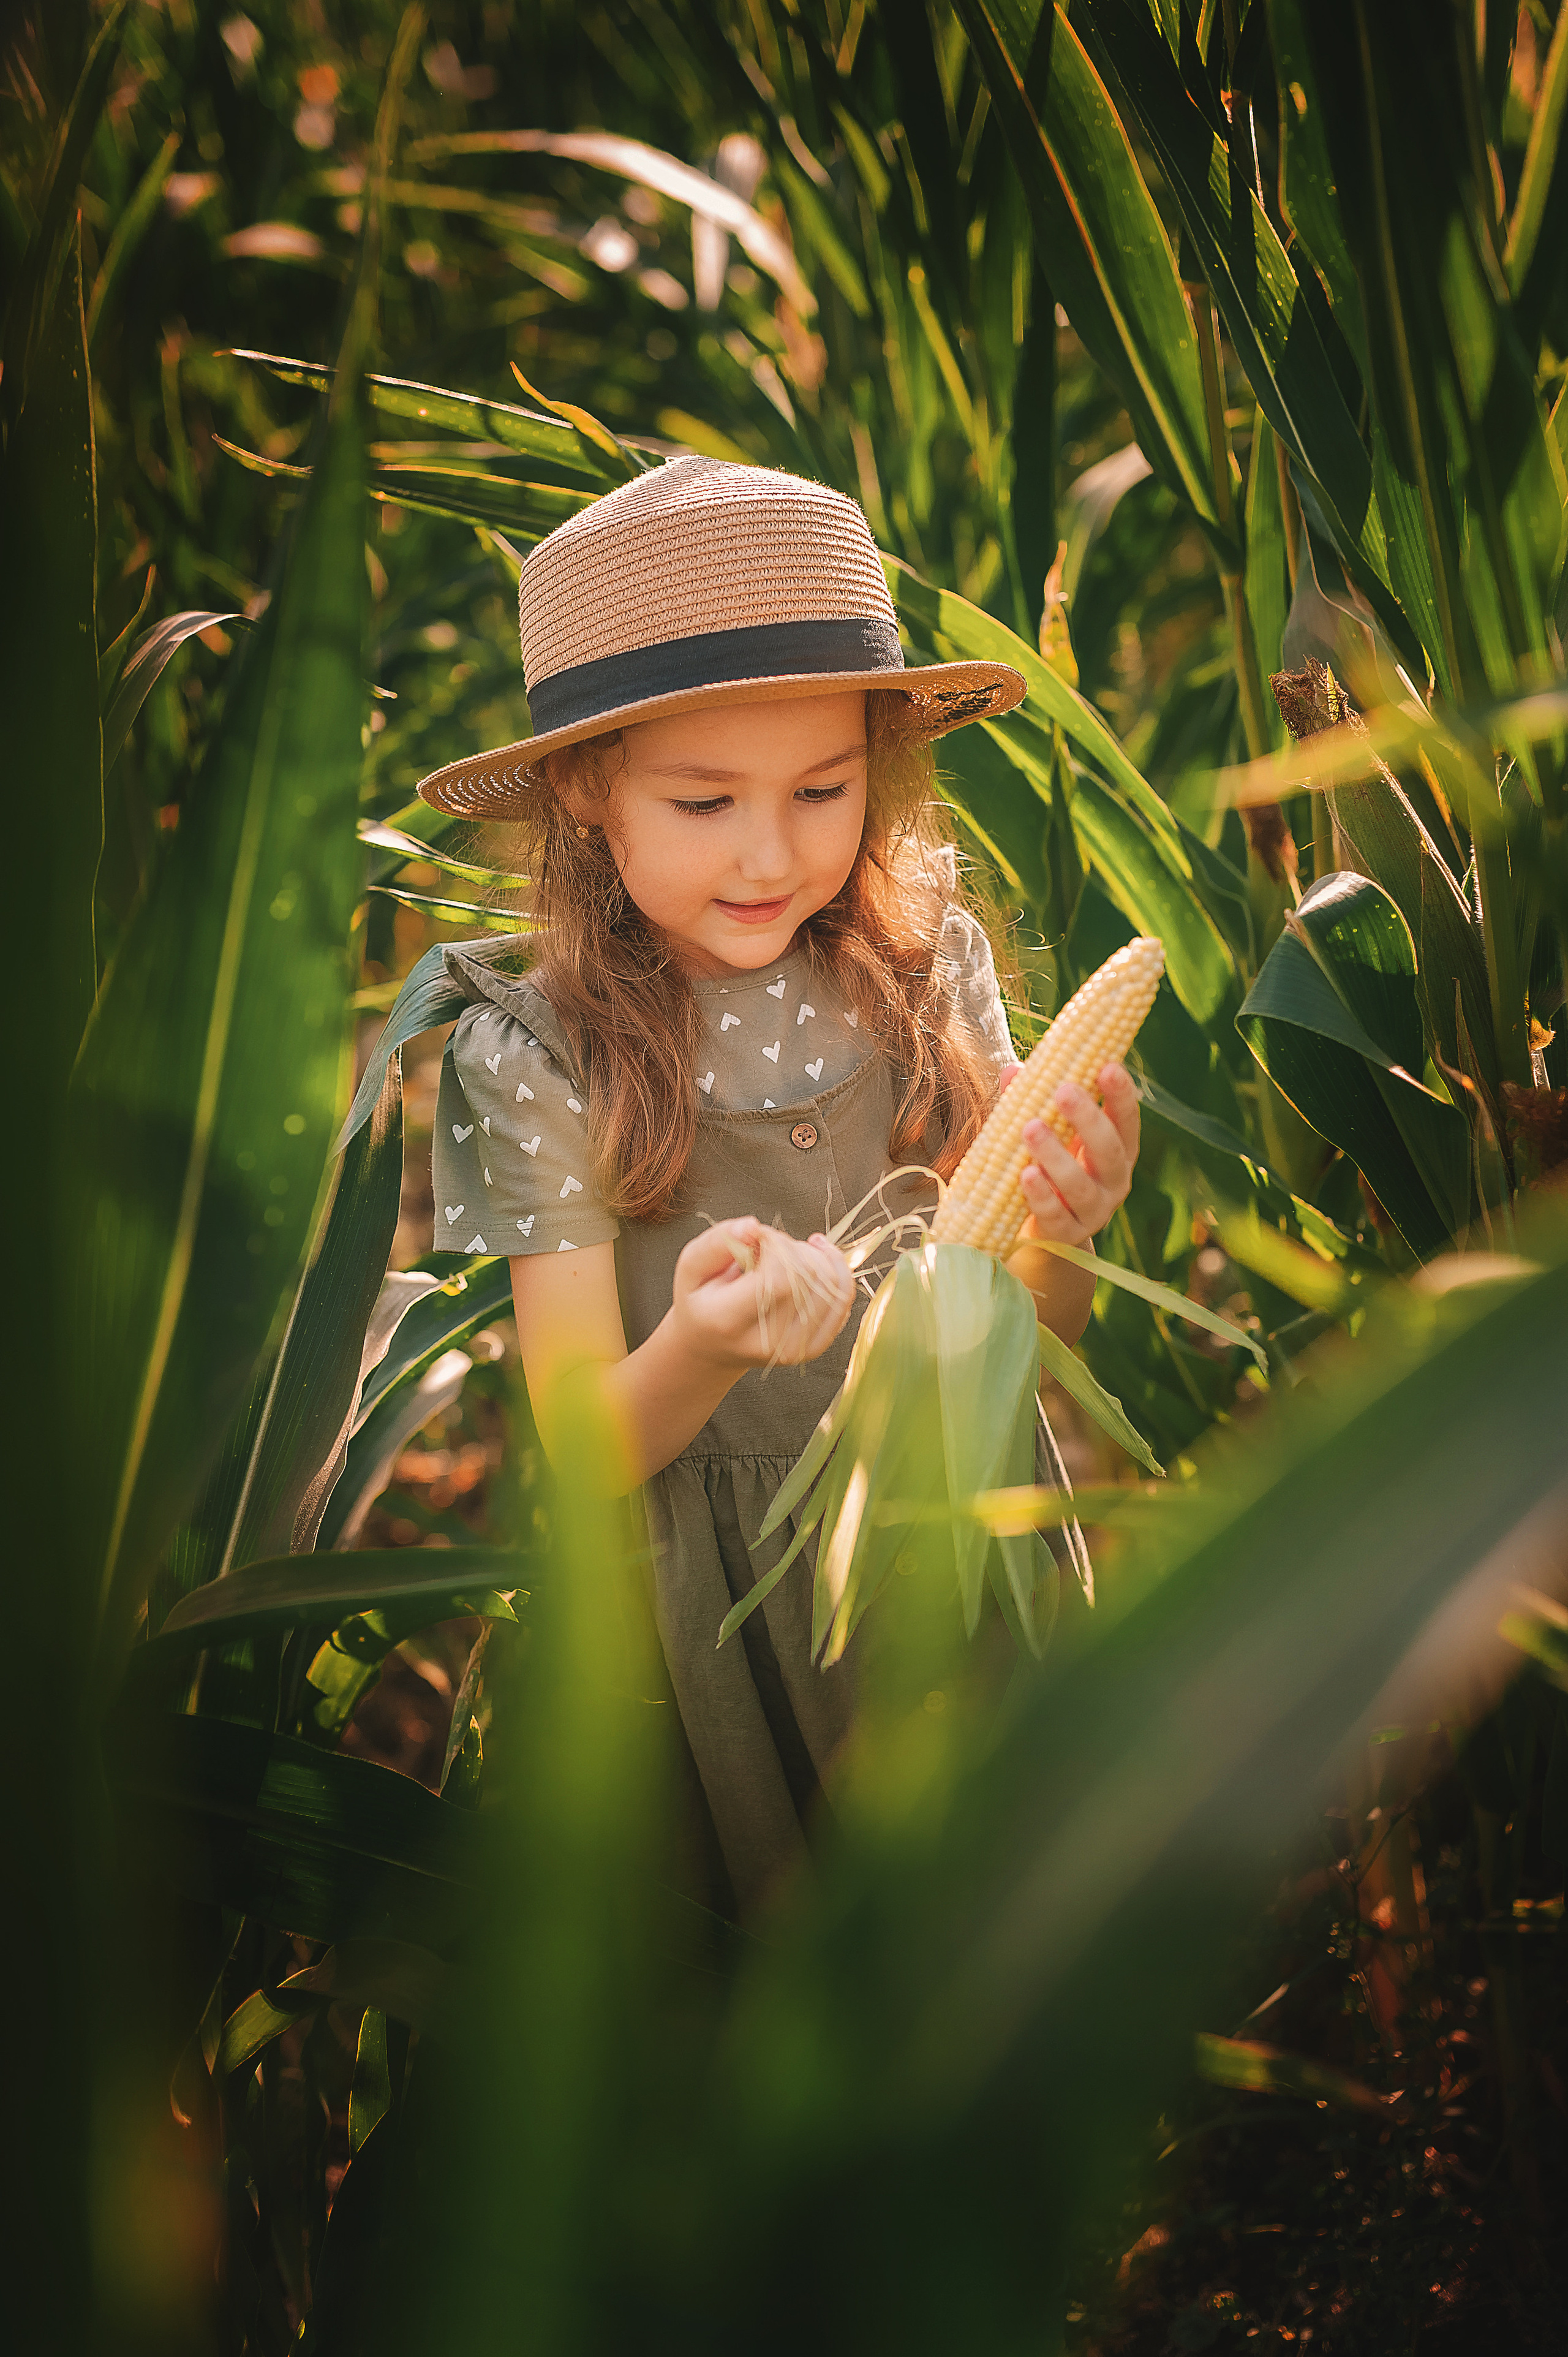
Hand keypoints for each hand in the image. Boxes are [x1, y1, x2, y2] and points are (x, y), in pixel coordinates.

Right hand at [669, 1216, 854, 1373]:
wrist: (710, 1346)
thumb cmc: (701, 1299)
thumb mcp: (691, 1266)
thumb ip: (718, 1241)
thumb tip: (753, 1226)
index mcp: (728, 1322)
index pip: (778, 1278)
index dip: (777, 1245)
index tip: (760, 1238)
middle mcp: (765, 1343)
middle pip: (807, 1279)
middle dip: (793, 1247)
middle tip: (768, 1247)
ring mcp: (792, 1350)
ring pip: (830, 1286)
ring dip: (814, 1256)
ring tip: (786, 1255)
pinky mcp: (812, 1349)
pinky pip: (842, 1300)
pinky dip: (835, 1270)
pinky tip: (815, 1258)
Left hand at [995, 1061, 1139, 1247]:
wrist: (1043, 1233)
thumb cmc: (1049, 1169)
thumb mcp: (1047, 1133)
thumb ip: (1031, 1102)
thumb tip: (1012, 1071)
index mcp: (1117, 1149)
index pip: (1126, 1119)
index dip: (1120, 1094)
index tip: (1108, 1066)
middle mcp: (1114, 1180)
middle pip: (1108, 1149)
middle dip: (1087, 1119)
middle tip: (1064, 1090)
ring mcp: (1094, 1211)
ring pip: (1080, 1185)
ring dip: (1055, 1155)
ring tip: (1031, 1128)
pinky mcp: (1067, 1235)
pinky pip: (1055, 1215)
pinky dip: (1041, 1194)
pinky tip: (1026, 1173)